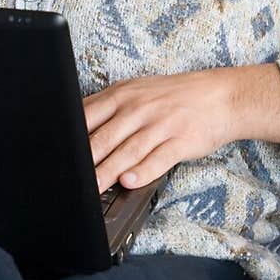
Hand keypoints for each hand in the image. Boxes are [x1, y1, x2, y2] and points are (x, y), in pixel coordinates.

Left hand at [84, 63, 279, 192]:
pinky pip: (159, 158)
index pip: (88, 116)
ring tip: (92, 187)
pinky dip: (143, 171)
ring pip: (128, 150)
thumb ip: (108, 108)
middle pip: (105, 136)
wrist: (221, 96)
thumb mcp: (137, 91)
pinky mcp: (181, 140)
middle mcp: (139, 108)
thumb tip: (76, 127)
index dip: (71, 138)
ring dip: (108, 170)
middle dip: (85, 160)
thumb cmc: (174, 96)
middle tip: (70, 179)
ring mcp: (161, 124)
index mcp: (123, 95)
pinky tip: (129, 182)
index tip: (58, 155)